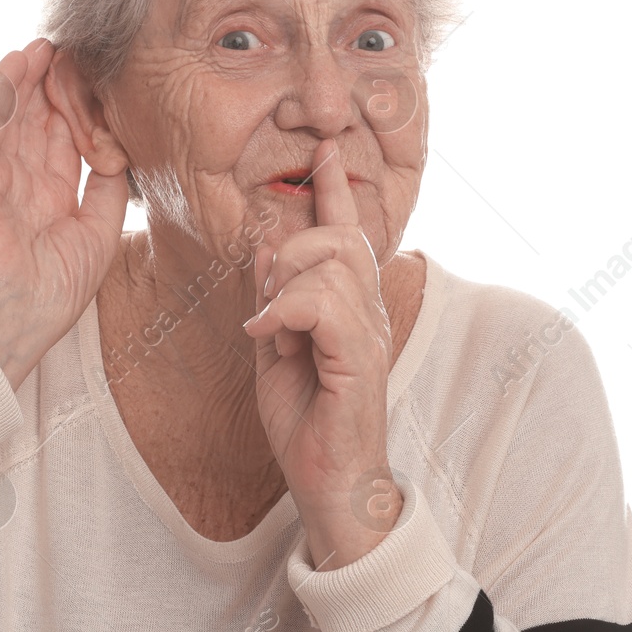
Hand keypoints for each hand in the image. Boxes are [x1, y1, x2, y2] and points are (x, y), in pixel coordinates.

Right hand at [0, 39, 129, 389]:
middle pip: (42, 120)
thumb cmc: (49, 294)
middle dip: (59, 84)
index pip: (67, 142)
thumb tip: (120, 152)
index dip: (83, 110)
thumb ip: (109, 191)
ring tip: (53, 41)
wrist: (5, 320)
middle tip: (79, 48)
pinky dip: (4, 87)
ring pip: (16, 112)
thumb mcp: (97, 236)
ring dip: (33, 75)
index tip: (102, 81)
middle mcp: (20, 183)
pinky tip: (21, 58)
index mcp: (49, 200)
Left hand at [241, 138, 400, 568]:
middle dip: (292, 246)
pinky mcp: (360, 360)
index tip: (322, 148)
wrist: (329, 484)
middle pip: (339, 238)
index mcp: (350, 308)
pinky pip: (323, 305)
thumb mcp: (275, 351)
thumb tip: (267, 249)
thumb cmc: (306, 425)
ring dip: (284, 286)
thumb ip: (274, 301)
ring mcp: (368, 335)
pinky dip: (283, 311)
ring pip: (330, 264)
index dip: (333, 190)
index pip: (347, 234)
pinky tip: (264, 335)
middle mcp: (368, 313)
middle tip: (266, 295)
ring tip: (267, 326)